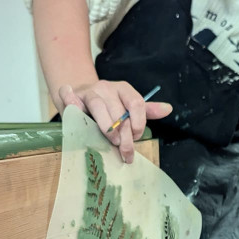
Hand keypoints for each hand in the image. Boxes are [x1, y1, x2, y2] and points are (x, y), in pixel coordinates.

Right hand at [56, 80, 171, 163]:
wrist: (81, 95)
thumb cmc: (108, 106)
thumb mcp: (127, 107)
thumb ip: (146, 111)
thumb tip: (168, 109)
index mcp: (123, 89)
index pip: (136, 103)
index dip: (138, 123)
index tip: (136, 137)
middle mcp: (107, 87)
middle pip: (119, 110)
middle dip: (124, 134)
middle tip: (125, 151)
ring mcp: (88, 91)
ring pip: (99, 106)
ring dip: (107, 126)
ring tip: (112, 141)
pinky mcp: (71, 95)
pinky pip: (70, 96)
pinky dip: (72, 102)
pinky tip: (76, 111)